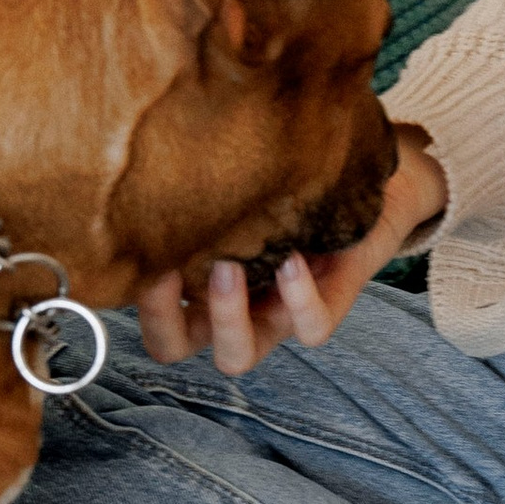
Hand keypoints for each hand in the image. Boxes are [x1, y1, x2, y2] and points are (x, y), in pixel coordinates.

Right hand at [135, 134, 446, 375]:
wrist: (371, 189)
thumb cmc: (290, 183)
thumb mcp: (240, 183)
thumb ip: (201, 182)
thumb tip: (148, 147)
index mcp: (195, 288)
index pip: (145, 313)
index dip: (134, 296)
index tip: (135, 245)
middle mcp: (228, 312)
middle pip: (171, 348)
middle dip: (162, 316)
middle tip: (168, 267)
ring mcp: (275, 319)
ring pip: (237, 356)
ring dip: (225, 317)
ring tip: (227, 266)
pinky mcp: (325, 312)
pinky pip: (309, 329)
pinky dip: (297, 298)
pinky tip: (292, 257)